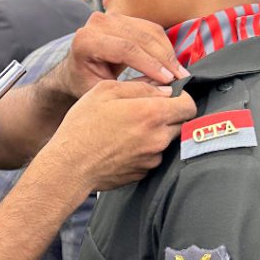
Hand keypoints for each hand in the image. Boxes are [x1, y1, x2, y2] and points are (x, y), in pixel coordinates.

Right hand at [41, 81, 196, 192]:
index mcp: (152, 113)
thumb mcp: (105, 91)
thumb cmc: (83, 126)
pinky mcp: (143, 173)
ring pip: (166, 141)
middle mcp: (158, 138)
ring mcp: (152, 158)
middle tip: (145, 112)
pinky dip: (144, 151)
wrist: (70, 166)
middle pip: (182, 124)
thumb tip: (163, 89)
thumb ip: (140, 86)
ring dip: (155, 134)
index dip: (182, 98)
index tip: (170, 97)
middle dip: (169, 116)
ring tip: (128, 131)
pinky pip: (152, 157)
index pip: (189, 105)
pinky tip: (123, 146)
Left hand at [56, 13, 188, 98]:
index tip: (169, 81)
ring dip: (168, 52)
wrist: (75, 71)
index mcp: (86, 41)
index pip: (125, 49)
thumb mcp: (101, 91)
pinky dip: (165, 45)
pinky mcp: (125, 17)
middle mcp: (97, 23)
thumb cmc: (85, 84)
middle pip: (140, 38)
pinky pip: (151, 28)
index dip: (150, 64)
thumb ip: (128, 87)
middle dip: (163, 59)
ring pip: (149, 31)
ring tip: (180, 72)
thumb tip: (163, 87)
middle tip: (181, 77)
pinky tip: (172, 62)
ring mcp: (111, 16)